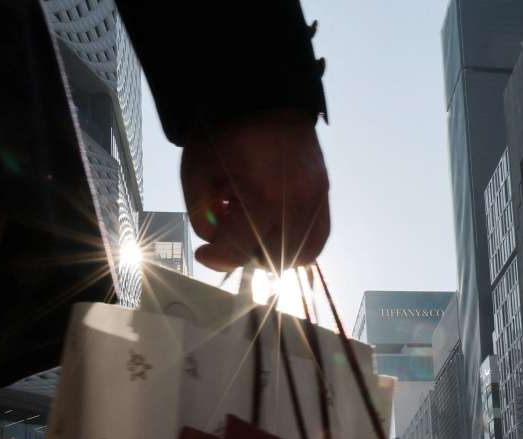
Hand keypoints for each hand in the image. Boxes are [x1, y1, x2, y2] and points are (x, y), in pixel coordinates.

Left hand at [182, 109, 330, 272]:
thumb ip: (203, 217)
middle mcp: (296, 205)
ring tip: (255, 233)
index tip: (205, 253)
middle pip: (271, 259)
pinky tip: (276, 229)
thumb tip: (216, 245)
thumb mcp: (198, 173)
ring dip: (274, 254)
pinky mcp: (324, 194)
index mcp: (263, 198)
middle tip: (231, 234)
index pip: (240, 251)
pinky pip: (317, 238)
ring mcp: (316, 200)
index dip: (217, 257)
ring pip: (300, 256)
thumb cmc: (227, 132)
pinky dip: (297, 244)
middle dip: (246, 253)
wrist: (264, 95)